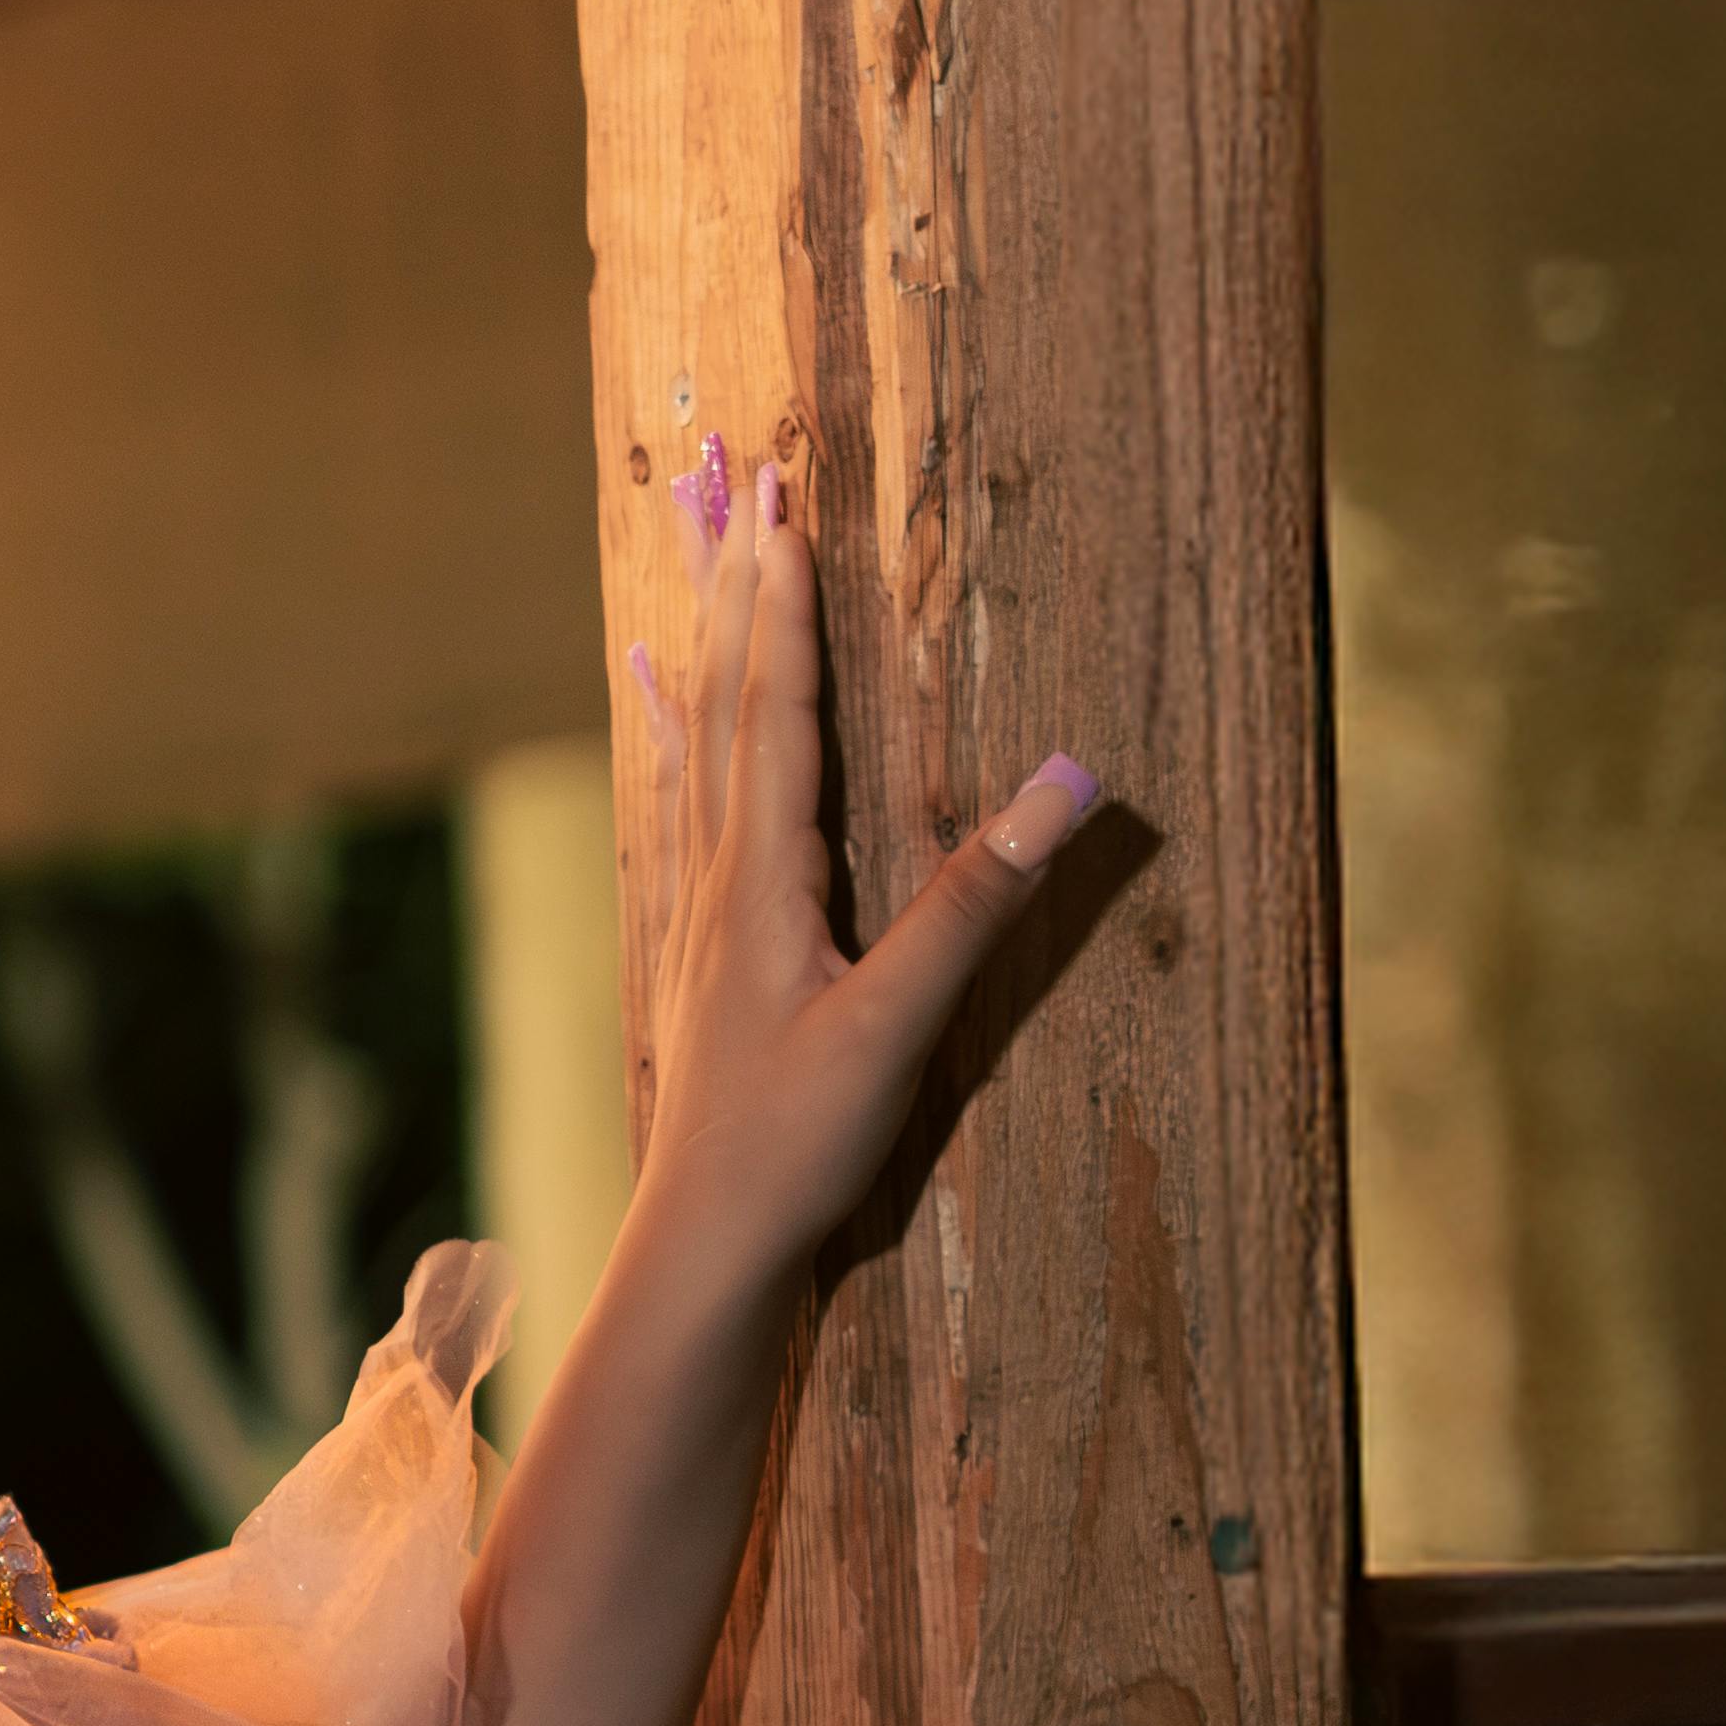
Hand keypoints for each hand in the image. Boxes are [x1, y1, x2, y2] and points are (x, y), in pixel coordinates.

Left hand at [612, 424, 1102, 1305]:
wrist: (703, 1240)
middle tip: (742, 484)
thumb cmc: (796, 1141)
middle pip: (729, 704)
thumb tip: (1063, 783)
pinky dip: (679, 736)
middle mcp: (713, 877)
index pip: (776, 712)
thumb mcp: (898, 1023)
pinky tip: (662, 708)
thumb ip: (978, 901)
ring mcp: (694, 911)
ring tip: (707, 558)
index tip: (784, 510)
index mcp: (761, 881)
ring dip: (714, 644)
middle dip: (742, 591)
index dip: (784, 607)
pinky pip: (682, 806)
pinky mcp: (695, 949)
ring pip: (700, 744)